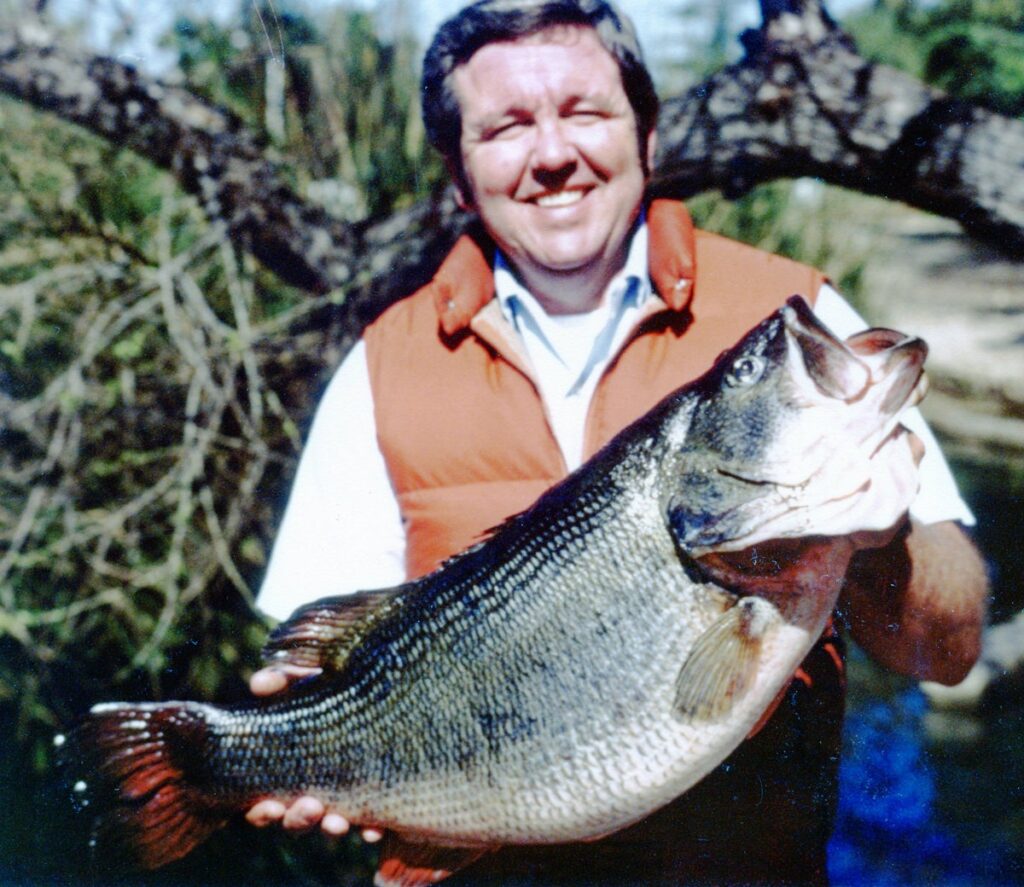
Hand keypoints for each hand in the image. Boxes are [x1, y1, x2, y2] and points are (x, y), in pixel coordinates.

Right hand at [244, 665, 383, 842]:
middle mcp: (316, 788)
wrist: (393, 688)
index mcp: (292, 768)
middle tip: (309, 807)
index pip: (266, 801)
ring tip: (336, 823)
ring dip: (329, 827)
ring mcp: (348, 795)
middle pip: (297, 819)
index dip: (262, 811)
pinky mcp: (379, 798)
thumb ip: (286, 677)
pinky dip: (370, 829)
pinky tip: (371, 829)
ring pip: (330, 825)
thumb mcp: (315, 677)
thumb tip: (258, 684)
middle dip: (298, 820)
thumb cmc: (344, 685)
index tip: (268, 807)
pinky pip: (373, 824)